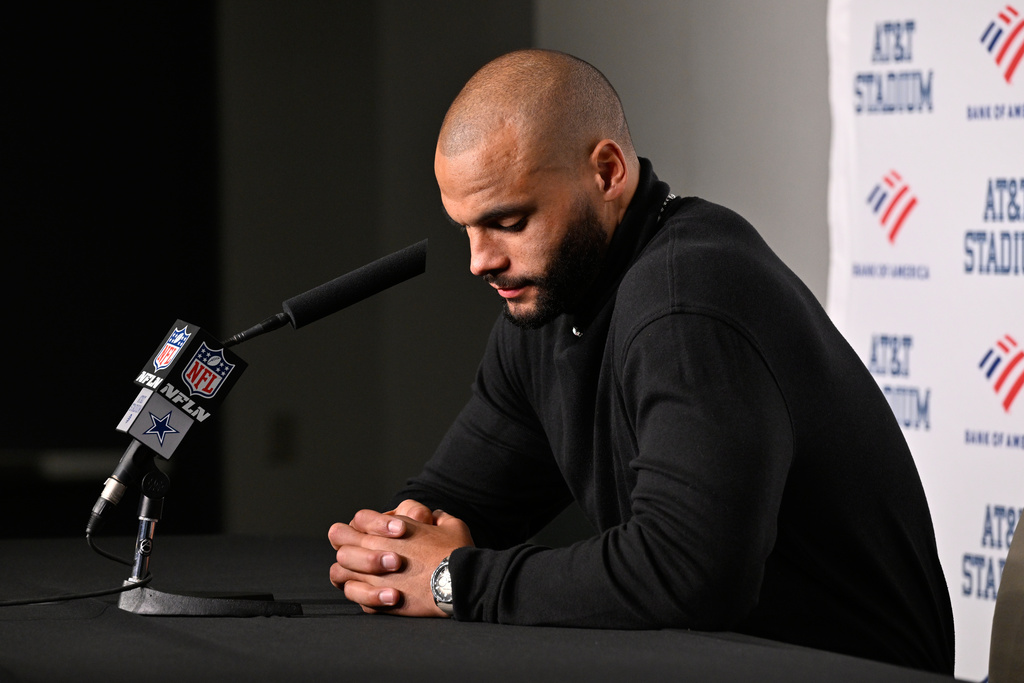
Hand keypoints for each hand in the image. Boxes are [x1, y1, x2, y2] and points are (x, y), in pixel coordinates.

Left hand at [329, 499, 472, 616]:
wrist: (457, 582)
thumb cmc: (455, 552)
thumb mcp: (450, 525)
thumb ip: (437, 519)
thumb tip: (434, 519)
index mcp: (388, 527)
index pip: (360, 519)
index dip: (369, 525)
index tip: (390, 536)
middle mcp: (373, 548)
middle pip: (338, 539)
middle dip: (349, 545)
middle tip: (369, 556)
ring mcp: (371, 576)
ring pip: (338, 571)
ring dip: (351, 574)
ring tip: (374, 580)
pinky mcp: (377, 601)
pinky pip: (355, 598)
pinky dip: (365, 598)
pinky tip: (388, 597)